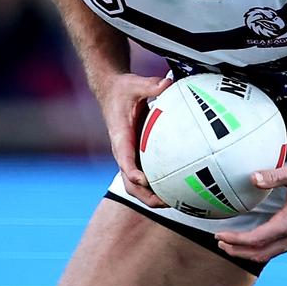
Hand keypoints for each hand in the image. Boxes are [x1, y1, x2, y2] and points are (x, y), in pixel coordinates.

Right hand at [101, 73, 171, 207]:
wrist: (110, 91)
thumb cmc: (122, 89)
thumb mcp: (135, 84)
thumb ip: (150, 86)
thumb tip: (168, 82)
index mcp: (120, 137)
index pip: (124, 159)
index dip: (132, 172)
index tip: (144, 181)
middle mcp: (123, 151)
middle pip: (129, 183)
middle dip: (146, 196)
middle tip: (167, 202)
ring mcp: (129, 156)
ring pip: (135, 185)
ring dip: (151, 196)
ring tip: (175, 203)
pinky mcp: (135, 155)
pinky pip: (144, 176)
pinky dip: (156, 186)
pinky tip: (176, 188)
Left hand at [215, 158, 286, 261]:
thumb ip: (272, 176)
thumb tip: (252, 178)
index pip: (257, 238)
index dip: (236, 240)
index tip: (220, 235)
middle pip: (262, 253)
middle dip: (239, 251)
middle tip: (221, 243)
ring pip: (272, 254)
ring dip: (251, 252)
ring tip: (233, 245)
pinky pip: (280, 249)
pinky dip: (264, 248)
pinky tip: (256, 240)